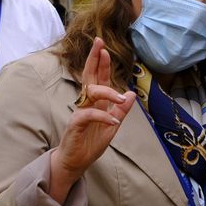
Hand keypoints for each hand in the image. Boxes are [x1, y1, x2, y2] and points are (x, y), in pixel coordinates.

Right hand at [49, 38, 135, 198]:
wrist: (74, 162)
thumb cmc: (89, 144)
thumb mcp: (112, 127)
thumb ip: (120, 110)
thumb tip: (131, 94)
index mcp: (95, 102)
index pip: (98, 79)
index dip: (101, 63)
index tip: (105, 48)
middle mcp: (86, 103)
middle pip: (89, 77)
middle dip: (94, 59)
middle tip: (99, 43)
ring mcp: (79, 112)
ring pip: (91, 92)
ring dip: (107, 92)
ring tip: (120, 98)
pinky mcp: (76, 124)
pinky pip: (88, 114)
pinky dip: (102, 115)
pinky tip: (113, 120)